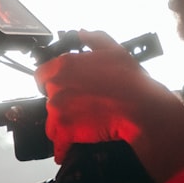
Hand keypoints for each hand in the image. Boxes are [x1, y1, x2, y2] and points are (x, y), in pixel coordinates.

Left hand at [37, 30, 183, 163]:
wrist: (141, 110)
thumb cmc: (131, 82)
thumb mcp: (116, 50)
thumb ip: (94, 38)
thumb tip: (81, 33)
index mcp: (65, 64)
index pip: (42, 74)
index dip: (52, 83)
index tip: (65, 89)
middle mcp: (56, 85)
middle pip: (48, 99)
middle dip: (62, 105)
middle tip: (81, 109)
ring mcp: (58, 109)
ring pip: (52, 121)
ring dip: (63, 126)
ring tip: (81, 129)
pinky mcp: (64, 131)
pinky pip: (58, 143)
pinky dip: (64, 147)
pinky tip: (72, 149)